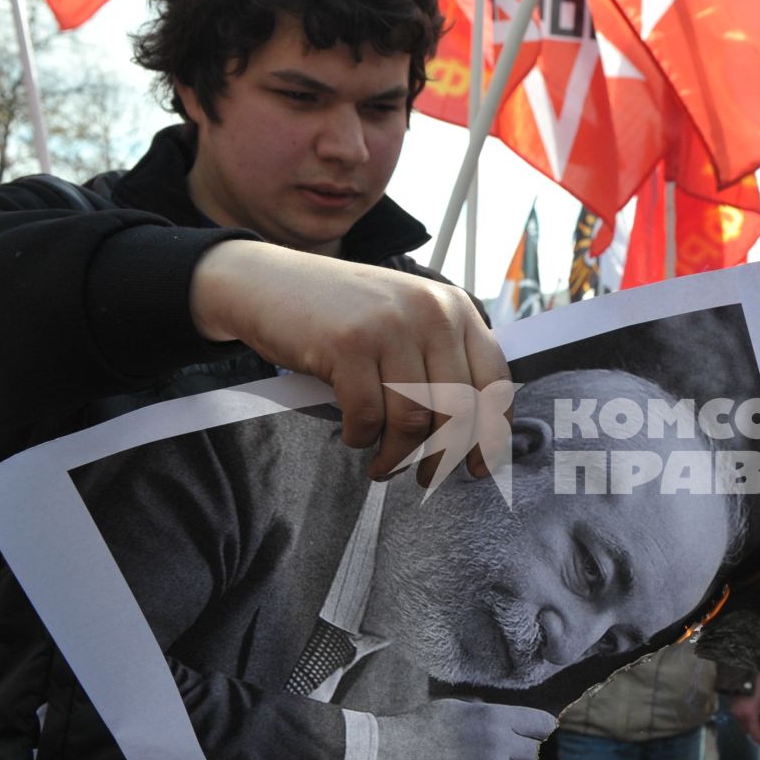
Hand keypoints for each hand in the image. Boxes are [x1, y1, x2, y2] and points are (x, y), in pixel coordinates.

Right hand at [190, 241, 508, 486]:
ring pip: (414, 419)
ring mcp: (389, 325)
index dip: (492, 433)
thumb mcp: (405, 323)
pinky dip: (361, 438)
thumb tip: (473, 434)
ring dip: (398, 455)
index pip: (494, 380)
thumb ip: (441, 361)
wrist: (266, 282)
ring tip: (384, 466)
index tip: (479, 468)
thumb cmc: (341, 315)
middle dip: (443, 456)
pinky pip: (368, 416)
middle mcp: (430, 312)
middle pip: (458, 408)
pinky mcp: (348, 344)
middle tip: (426, 477)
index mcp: (454, 308)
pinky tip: (353, 436)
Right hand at [372, 698, 557, 759]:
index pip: (541, 723)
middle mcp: (497, 741)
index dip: (540, 725)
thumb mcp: (461, 709)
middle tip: (511, 741)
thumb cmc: (423, 725)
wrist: (393, 752)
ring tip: (488, 752)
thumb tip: (512, 719)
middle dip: (525, 746)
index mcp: (494, 716)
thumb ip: (490, 716)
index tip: (538, 726)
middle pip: (533, 750)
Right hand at [729, 684, 759, 749]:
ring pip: (745, 726)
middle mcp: (740, 716)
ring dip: (753, 723)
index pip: (756, 734)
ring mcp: (734, 713)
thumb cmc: (757, 685)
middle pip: (750, 731)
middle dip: (758, 730)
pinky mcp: (731, 709)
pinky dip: (747, 719)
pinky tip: (752, 708)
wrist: (741, 673)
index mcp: (750, 714)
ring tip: (759, 710)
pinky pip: (741, 720)